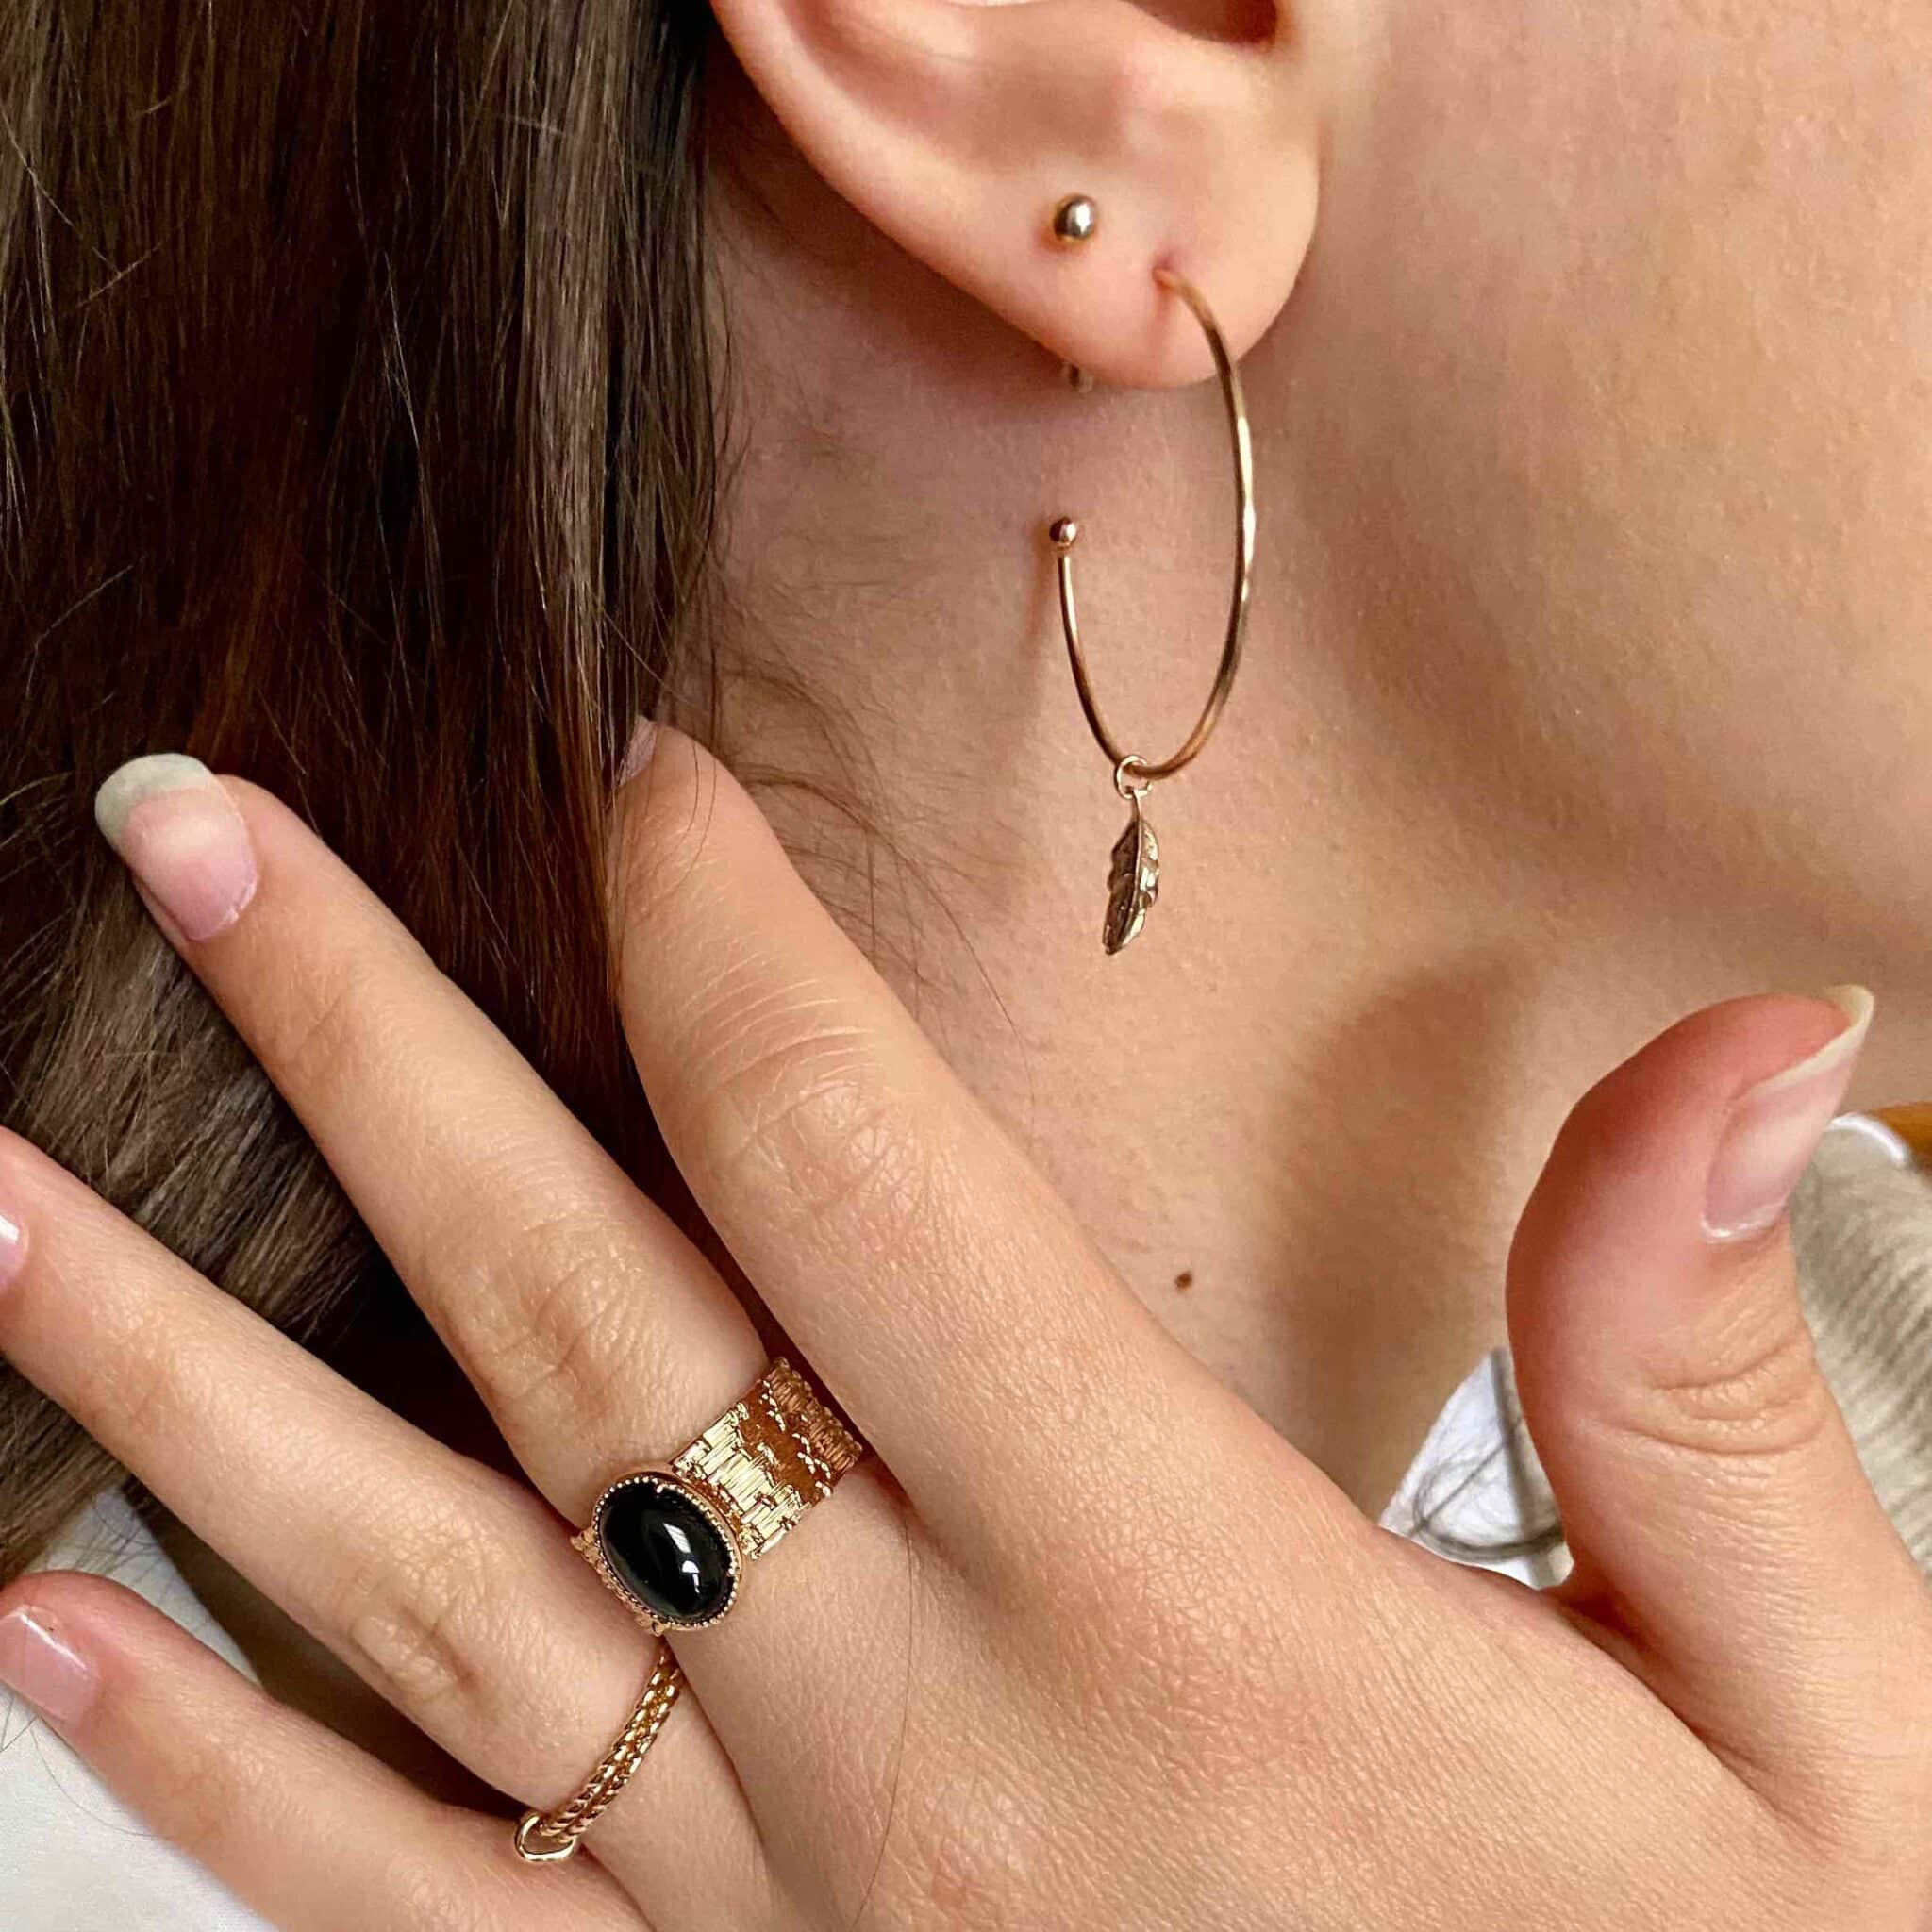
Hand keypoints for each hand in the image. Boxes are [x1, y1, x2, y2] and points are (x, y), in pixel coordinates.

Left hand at [0, 734, 1925, 1930]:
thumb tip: (1745, 1037)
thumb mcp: (1809, 1730)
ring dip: (174, 1379)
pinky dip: (215, 1772)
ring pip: (411, 1605)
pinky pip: (412, 1912)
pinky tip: (51, 1626)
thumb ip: (1701, 1369)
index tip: (643, 777)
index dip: (734, 939)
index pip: (867, 1173)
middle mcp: (926, 1754)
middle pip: (573, 1323)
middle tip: (187, 834)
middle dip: (363, 1044)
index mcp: (1189, 1621)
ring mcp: (781, 1931)